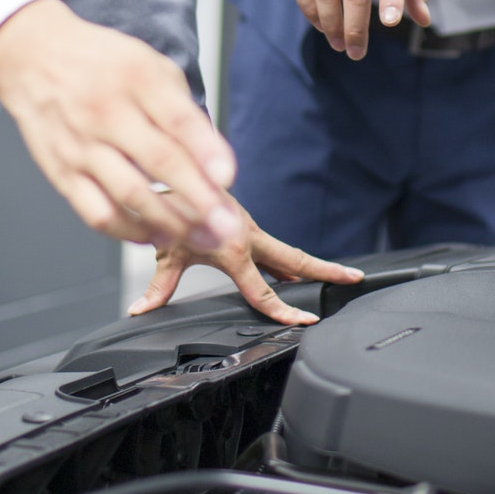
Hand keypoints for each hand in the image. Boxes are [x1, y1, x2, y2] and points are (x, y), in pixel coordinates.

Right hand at [0, 0, 237, 248]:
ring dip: (170, 223)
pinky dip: (129, 232)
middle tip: (227, 226)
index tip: (227, 176)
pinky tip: (155, 236)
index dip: (206, 150)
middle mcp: (108, 112)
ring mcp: (82, 145)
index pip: (177, 118)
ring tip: (201, 237)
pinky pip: (97, 213)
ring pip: (130, 195)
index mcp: (137, 78)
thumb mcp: (148, 65)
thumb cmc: (99, 63)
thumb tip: (213, 160)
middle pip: (159, 161)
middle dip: (200, 199)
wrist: (31, 57)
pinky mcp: (62, 172)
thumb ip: (181, 109)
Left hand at [127, 201, 363, 324]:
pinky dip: (289, 261)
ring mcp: (251, 231)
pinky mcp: (247, 226)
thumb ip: (159, 285)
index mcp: (233, 251)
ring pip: (288, 253)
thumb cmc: (169, 210)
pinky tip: (297, 274)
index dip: (283, 311)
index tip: (304, 320)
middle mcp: (249, 238)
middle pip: (296, 261)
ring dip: (313, 266)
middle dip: (326, 270)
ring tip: (342, 276)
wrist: (172, 174)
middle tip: (354, 278)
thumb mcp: (165, 250)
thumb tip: (140, 309)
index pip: (262, 291)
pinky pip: (274, 248)